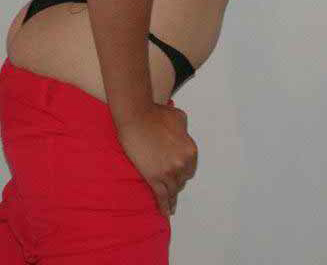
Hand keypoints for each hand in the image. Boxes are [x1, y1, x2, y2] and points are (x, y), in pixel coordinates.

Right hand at [116, 102, 197, 217]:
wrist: (136, 117)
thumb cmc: (156, 114)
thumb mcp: (179, 118)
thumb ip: (185, 131)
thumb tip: (182, 138)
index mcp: (190, 150)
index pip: (190, 168)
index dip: (183, 170)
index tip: (177, 172)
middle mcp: (182, 163)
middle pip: (182, 179)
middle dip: (176, 180)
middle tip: (169, 181)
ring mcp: (168, 172)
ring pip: (173, 190)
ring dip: (171, 196)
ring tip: (170, 204)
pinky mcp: (154, 178)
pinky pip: (161, 196)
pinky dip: (164, 206)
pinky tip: (166, 213)